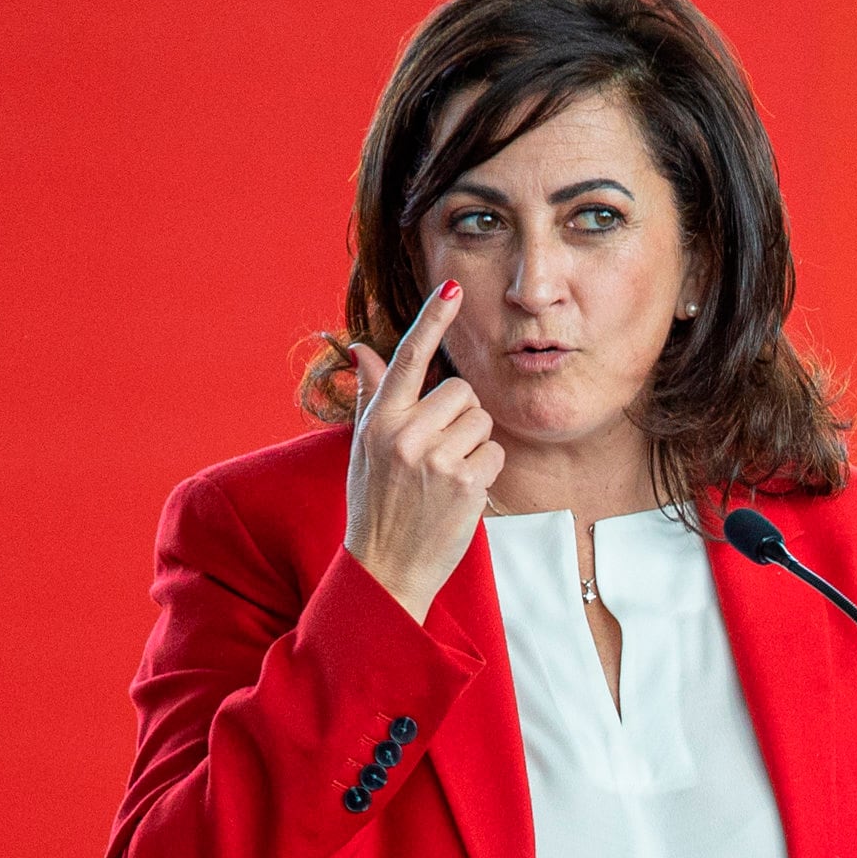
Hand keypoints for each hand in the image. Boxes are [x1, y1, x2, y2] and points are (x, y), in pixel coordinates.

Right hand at [341, 281, 501, 622]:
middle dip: (461, 416)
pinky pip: (494, 453)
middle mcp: (405, 435)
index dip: (433, 319)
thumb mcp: (363, 449)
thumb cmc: (375, 506)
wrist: (385, 570)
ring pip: (481, 420)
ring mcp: (435, 460)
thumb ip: (372, 396)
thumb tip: (362, 347)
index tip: (452, 287)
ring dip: (473, 444)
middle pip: (462, 390)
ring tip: (445, 476)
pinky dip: (484, 471)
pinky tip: (460, 494)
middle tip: (438, 453)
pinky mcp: (463, 484)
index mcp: (379, 421)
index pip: (409, 358)